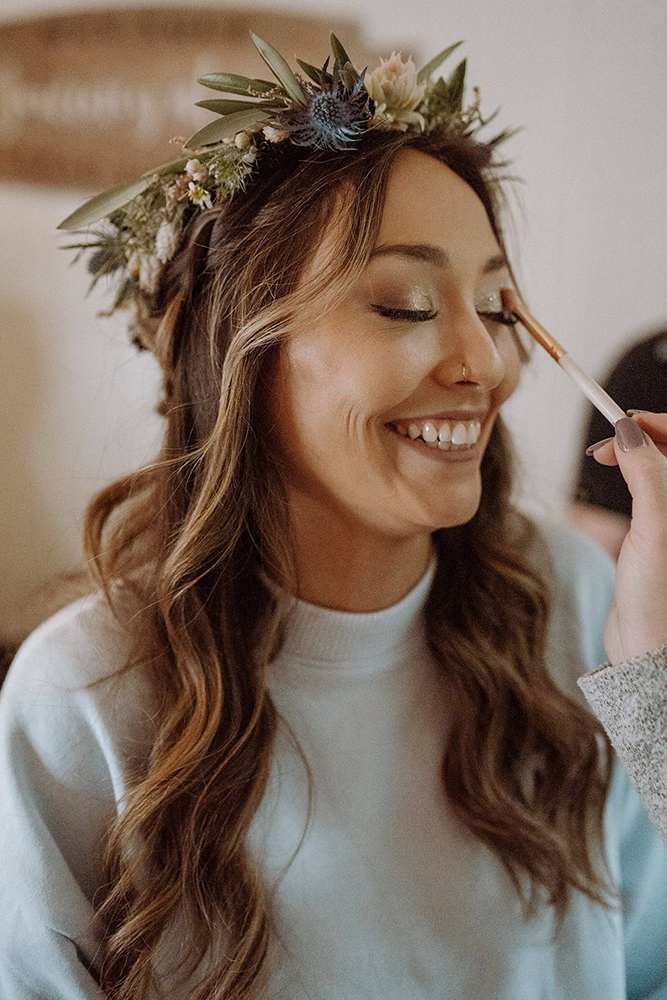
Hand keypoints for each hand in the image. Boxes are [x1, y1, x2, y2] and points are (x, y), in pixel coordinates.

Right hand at [587, 412, 666, 663]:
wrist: (649, 648)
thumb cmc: (660, 596)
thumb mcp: (656, 524)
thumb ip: (647, 471)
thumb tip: (630, 428)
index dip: (659, 426)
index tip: (624, 421)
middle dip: (643, 438)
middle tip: (607, 445)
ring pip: (661, 470)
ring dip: (636, 454)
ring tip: (606, 457)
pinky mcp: (663, 535)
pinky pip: (652, 489)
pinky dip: (634, 474)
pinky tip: (617, 475)